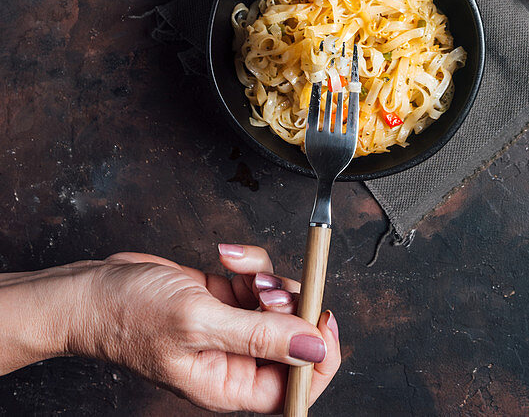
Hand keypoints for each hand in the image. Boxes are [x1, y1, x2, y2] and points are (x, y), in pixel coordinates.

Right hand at [74, 244, 339, 412]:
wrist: (93, 290)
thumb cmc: (129, 317)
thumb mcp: (199, 323)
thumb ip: (260, 335)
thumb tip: (312, 347)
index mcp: (229, 385)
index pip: (296, 386)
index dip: (318, 355)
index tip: (323, 317)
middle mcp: (233, 361)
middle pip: (292, 336)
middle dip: (287, 303)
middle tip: (263, 288)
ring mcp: (228, 327)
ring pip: (276, 302)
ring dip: (265, 277)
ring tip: (237, 268)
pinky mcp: (220, 299)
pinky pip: (255, 280)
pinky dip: (248, 264)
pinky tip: (224, 257)